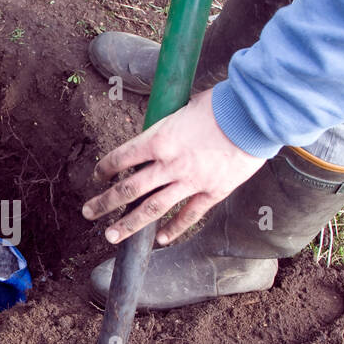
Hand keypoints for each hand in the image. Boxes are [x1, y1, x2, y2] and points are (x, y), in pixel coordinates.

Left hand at [82, 87, 264, 244]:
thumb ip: (168, 126)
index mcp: (158, 139)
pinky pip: (189, 215)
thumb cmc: (222, 104)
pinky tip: (160, 239)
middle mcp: (169, 164)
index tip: (97, 177)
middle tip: (88, 212)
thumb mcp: (184, 108)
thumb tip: (158, 134)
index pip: (121, 158)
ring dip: (129, 224)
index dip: (105, 169)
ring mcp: (190, 181)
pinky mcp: (212, 192)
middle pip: (129, 189)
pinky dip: (173, 229)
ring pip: (152, 208)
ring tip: (111, 235)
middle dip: (105, 203)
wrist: (255, 115)